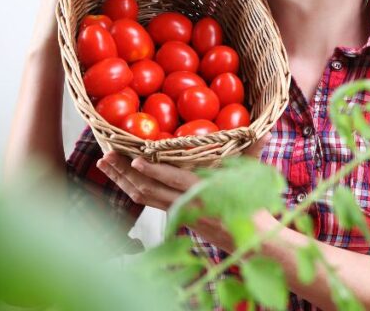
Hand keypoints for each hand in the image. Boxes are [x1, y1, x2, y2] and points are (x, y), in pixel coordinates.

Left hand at [97, 133, 274, 251]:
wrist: (250, 241)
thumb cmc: (253, 207)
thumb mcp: (253, 177)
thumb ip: (253, 150)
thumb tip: (264, 128)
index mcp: (203, 192)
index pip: (174, 180)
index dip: (154, 170)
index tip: (135, 158)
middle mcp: (186, 204)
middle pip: (148, 189)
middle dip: (124, 172)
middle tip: (106, 156)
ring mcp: (178, 212)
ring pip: (143, 197)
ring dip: (121, 181)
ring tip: (105, 165)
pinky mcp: (175, 216)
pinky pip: (147, 202)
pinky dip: (132, 189)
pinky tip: (122, 179)